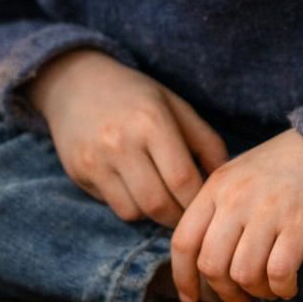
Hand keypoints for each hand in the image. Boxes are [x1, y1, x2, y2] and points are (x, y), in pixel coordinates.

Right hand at [27, 49, 229, 227]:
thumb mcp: (176, 107)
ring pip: (136, 212)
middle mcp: (121, 142)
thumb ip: (206, 142)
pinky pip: (115, 207)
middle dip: (179, 217)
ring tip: (166, 202)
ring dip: (156, 215)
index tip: (207, 205)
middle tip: (189, 215)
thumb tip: (225, 180)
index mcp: (152, 121)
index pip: (182, 179)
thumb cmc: (137, 97)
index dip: (198, 201)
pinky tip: (139, 192)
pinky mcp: (80, 173)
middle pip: (159, 203)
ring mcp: (97, 160)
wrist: (77, 84)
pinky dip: (133, 208)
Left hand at [171, 127, 302, 301]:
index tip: (191, 298)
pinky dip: (281, 289)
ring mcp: (268, 212)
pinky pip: (279, 274)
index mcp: (216, 188)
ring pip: (244, 274)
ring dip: (256, 292)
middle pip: (211, 264)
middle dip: (223, 291)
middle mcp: (236, 200)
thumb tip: (199, 261)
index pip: (184, 241)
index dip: (183, 277)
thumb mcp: (235, 176)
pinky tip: (288, 286)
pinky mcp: (299, 225)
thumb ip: (214, 210)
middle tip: (239, 298)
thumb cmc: (279, 170)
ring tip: (267, 288)